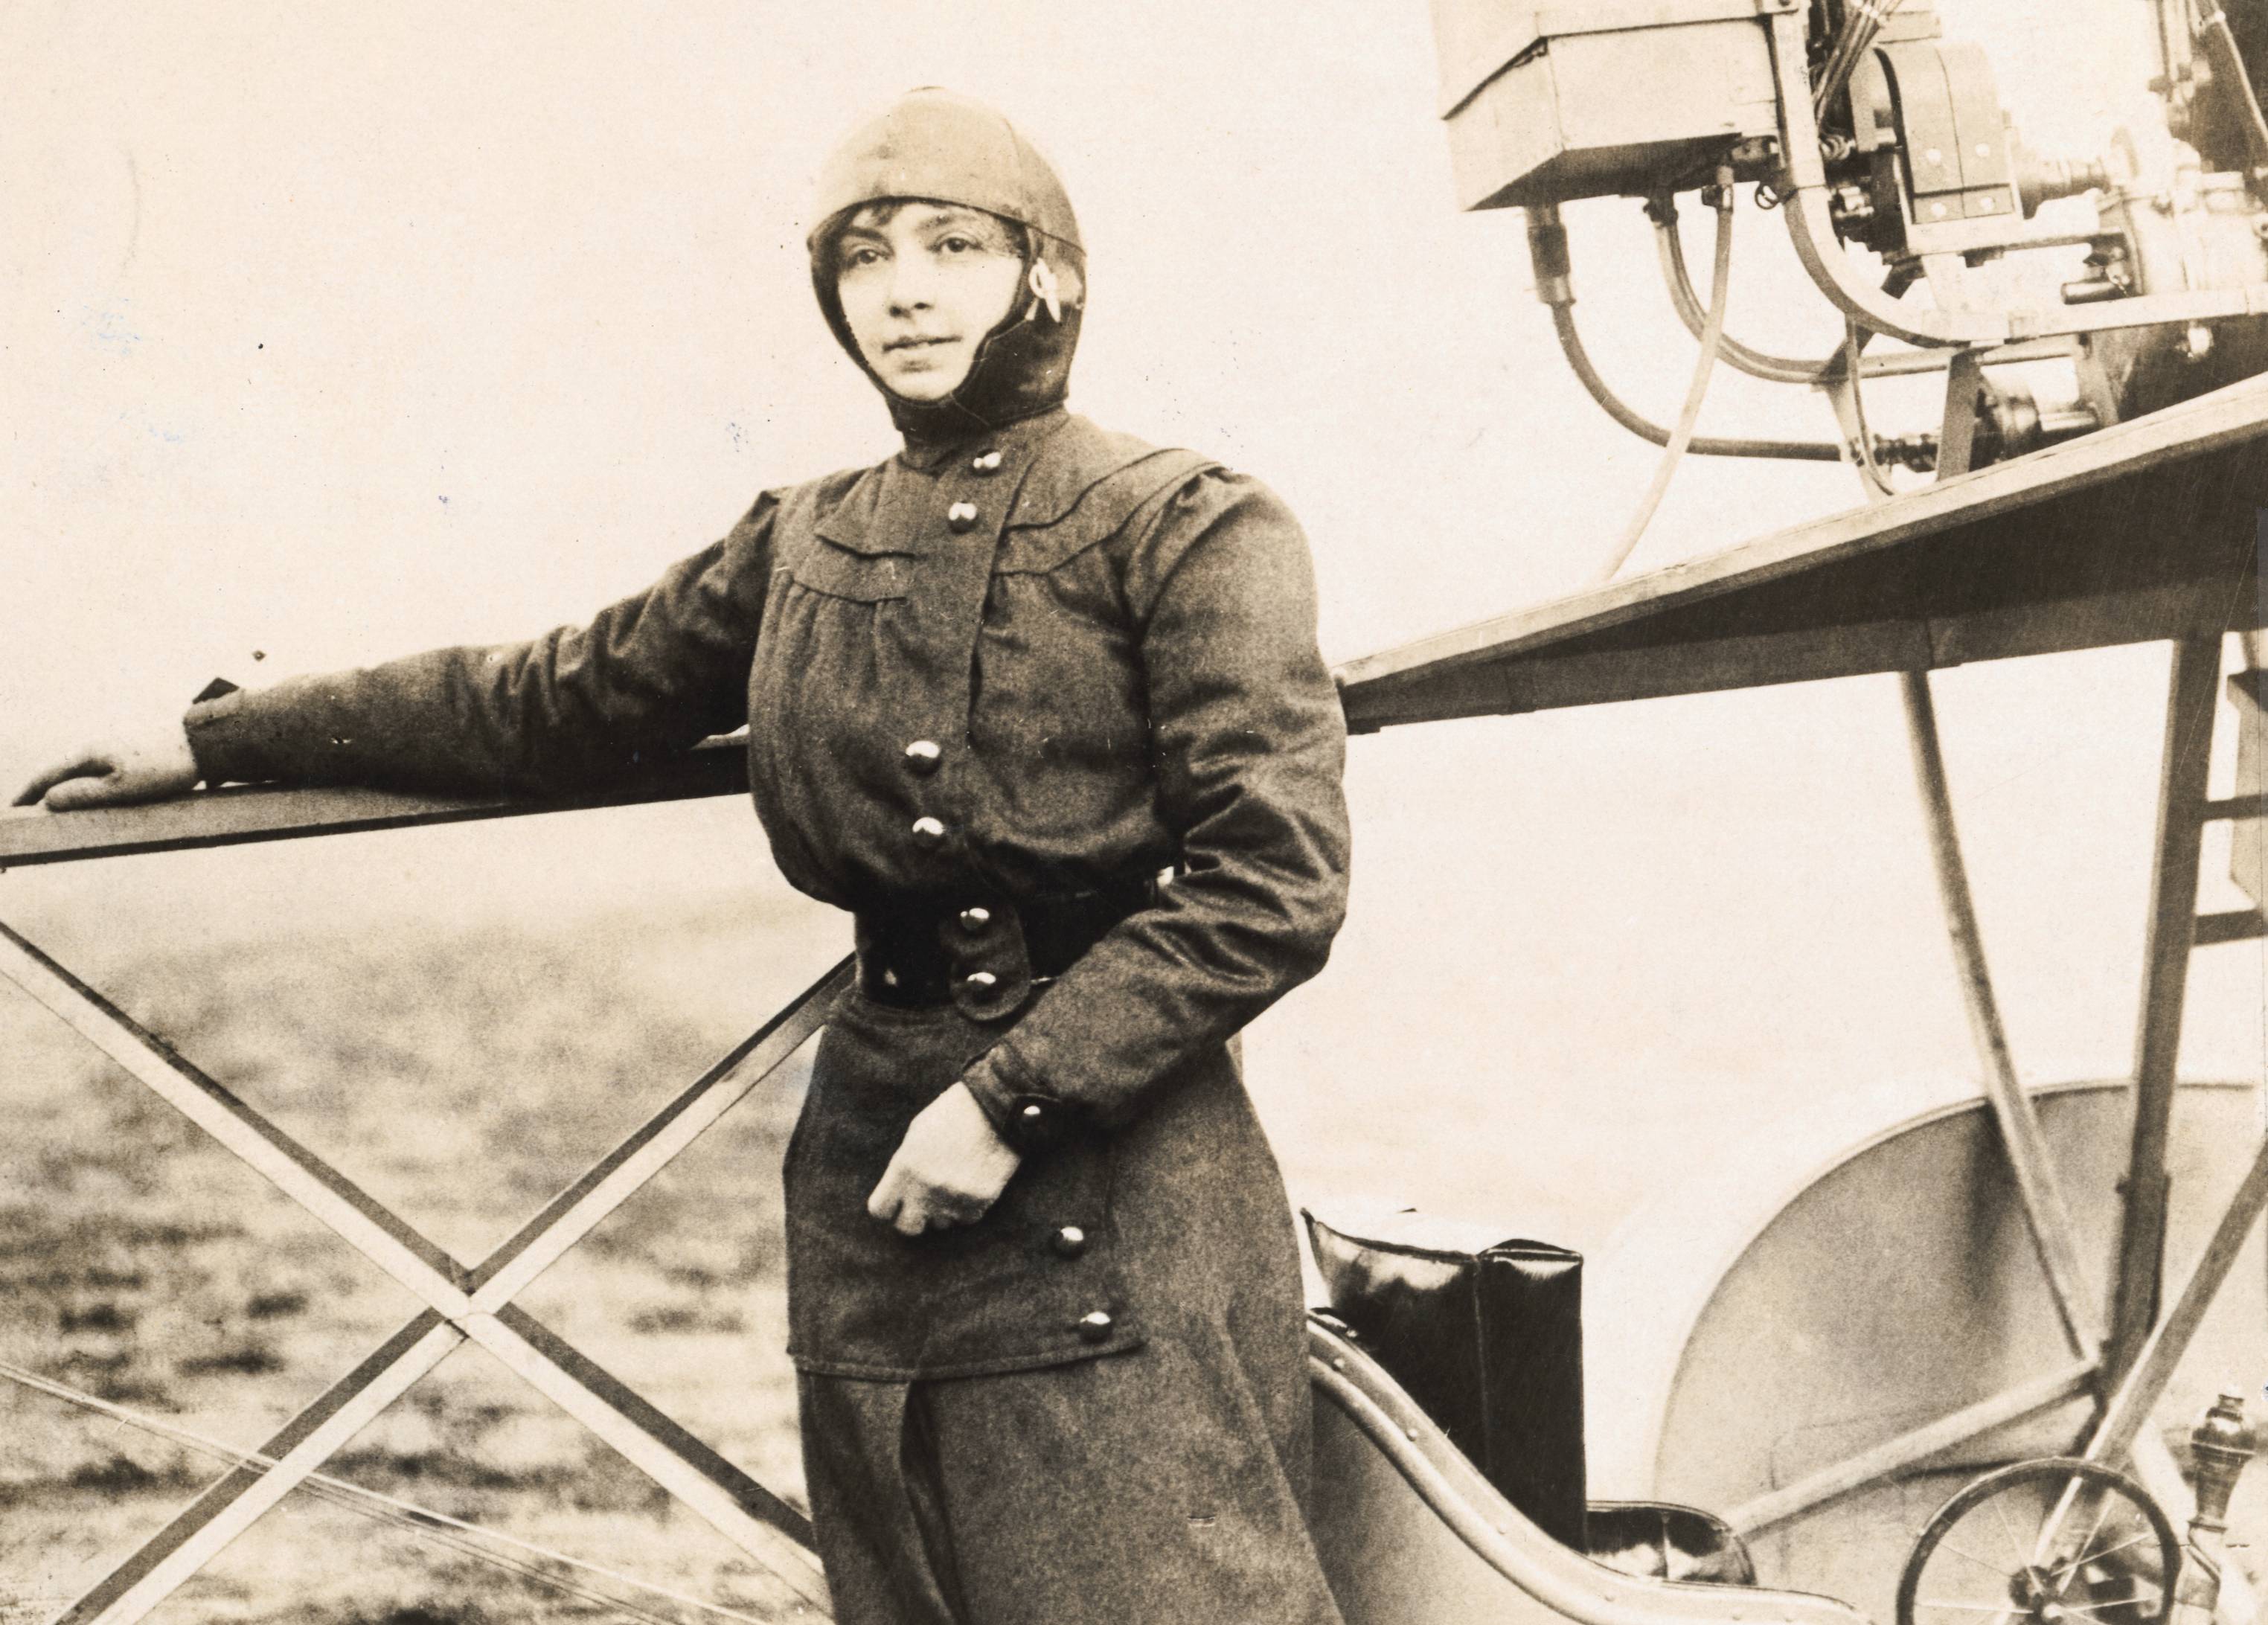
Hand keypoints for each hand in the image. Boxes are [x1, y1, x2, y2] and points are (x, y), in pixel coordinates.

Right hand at [12, 723, 199, 810]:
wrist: (203, 745)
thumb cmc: (163, 767)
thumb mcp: (121, 787)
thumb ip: (84, 794)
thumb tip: (49, 800)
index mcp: (88, 754)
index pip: (46, 775)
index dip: (28, 793)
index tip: (13, 808)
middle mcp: (96, 748)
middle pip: (60, 772)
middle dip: (41, 790)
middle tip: (24, 808)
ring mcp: (113, 750)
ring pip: (79, 772)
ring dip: (63, 787)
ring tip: (50, 806)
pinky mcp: (129, 755)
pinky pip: (97, 772)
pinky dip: (84, 784)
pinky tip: (88, 793)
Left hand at [867, 1081, 1022, 1236]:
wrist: (996, 1107)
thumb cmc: (952, 1114)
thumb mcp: (917, 1133)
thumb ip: (904, 1166)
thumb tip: (900, 1193)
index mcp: (904, 1167)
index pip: (879, 1210)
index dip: (888, 1207)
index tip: (897, 1203)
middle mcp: (925, 1188)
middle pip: (907, 1227)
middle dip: (914, 1217)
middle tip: (924, 1203)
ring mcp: (953, 1197)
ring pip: (941, 1223)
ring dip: (944, 1210)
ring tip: (955, 1182)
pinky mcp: (980, 1201)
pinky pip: (967, 1218)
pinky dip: (968, 1207)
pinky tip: (973, 1182)